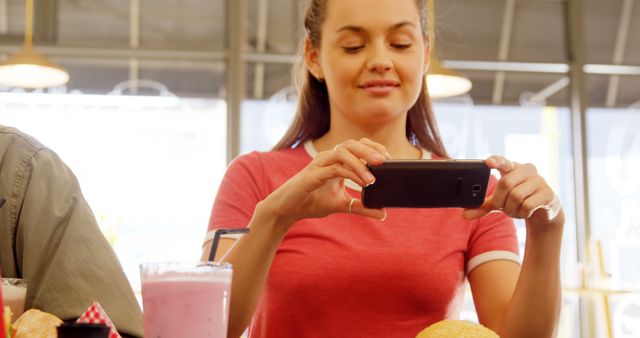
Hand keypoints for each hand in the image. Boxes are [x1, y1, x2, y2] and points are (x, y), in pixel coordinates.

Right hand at [263, 138, 388, 226]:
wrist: (289, 209)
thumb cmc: (312, 201)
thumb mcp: (342, 205)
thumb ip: (361, 207)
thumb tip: (383, 213)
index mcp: (336, 161)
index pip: (357, 146)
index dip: (374, 148)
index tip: (390, 160)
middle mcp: (328, 158)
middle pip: (351, 144)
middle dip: (370, 150)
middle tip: (386, 161)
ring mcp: (320, 164)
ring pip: (342, 152)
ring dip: (360, 162)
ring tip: (373, 178)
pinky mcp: (313, 174)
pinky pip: (334, 168)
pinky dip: (350, 173)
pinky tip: (362, 183)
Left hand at [462, 156, 560, 222]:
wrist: (544, 210)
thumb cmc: (518, 200)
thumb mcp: (499, 202)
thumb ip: (483, 206)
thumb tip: (464, 214)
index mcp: (512, 168)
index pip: (503, 161)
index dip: (496, 160)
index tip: (488, 162)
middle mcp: (527, 170)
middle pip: (505, 183)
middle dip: (500, 200)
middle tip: (502, 206)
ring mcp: (539, 180)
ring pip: (516, 196)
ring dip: (511, 208)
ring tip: (515, 210)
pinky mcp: (548, 193)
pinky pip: (528, 205)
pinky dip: (522, 213)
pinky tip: (525, 212)